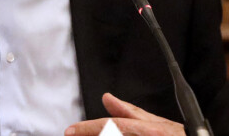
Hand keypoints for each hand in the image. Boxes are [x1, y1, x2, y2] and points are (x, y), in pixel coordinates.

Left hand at [64, 93, 184, 134]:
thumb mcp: (159, 125)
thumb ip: (132, 113)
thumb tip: (106, 98)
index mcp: (151, 130)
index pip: (112, 127)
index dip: (88, 129)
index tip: (69, 131)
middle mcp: (151, 135)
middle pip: (114, 134)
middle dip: (92, 133)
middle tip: (74, 134)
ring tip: (87, 133)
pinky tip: (107, 135)